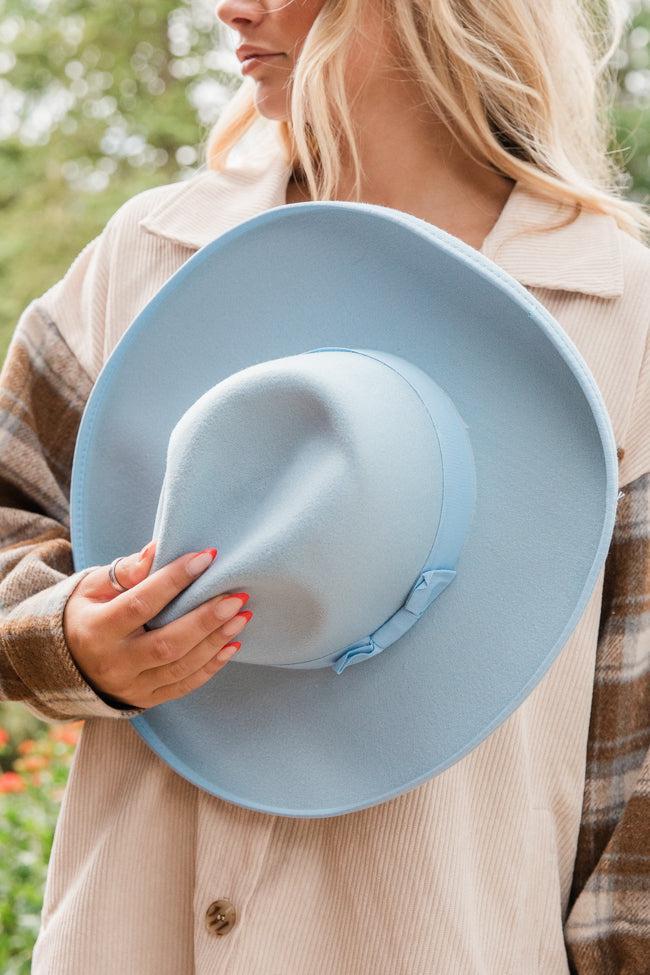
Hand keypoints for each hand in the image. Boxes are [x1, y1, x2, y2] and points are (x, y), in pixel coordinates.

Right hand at [62, 541, 251, 707]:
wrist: (65, 663)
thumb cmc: (88, 613)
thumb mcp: (94, 587)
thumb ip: (126, 571)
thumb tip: (158, 549)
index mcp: (97, 629)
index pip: (140, 604)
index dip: (174, 580)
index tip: (206, 558)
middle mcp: (114, 662)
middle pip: (167, 643)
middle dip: (205, 619)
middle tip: (236, 597)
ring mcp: (130, 686)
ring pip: (180, 667)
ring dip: (215, 641)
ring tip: (241, 616)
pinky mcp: (146, 699)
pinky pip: (183, 686)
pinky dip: (211, 666)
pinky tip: (232, 644)